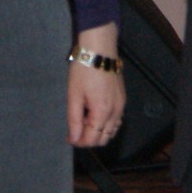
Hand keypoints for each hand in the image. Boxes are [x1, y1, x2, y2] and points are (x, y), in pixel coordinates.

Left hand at [67, 24, 124, 148]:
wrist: (100, 50)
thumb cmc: (84, 71)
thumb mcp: (74, 95)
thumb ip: (74, 120)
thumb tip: (74, 139)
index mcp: (102, 112)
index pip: (92, 139)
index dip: (79, 142)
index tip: (68, 137)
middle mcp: (115, 112)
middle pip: (104, 139)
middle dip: (89, 139)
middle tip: (75, 130)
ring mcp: (121, 106)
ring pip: (112, 131)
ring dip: (99, 132)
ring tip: (85, 122)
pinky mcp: (123, 99)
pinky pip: (117, 121)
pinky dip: (107, 125)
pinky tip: (96, 115)